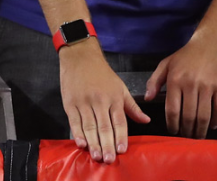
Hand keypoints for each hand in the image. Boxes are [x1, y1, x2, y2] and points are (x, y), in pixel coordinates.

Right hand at [60, 41, 149, 162]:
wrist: (81, 56)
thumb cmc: (101, 73)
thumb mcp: (120, 87)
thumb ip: (132, 106)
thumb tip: (146, 120)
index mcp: (114, 97)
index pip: (119, 120)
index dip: (121, 136)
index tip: (122, 149)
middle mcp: (100, 101)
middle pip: (104, 126)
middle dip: (107, 144)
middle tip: (109, 159)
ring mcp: (84, 102)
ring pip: (90, 126)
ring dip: (93, 142)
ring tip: (97, 156)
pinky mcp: (70, 103)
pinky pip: (74, 121)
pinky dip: (78, 133)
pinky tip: (81, 144)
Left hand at [144, 31, 216, 137]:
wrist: (210, 42)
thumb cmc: (186, 55)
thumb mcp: (166, 64)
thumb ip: (154, 81)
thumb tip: (147, 99)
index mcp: (175, 80)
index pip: (172, 110)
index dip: (172, 125)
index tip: (173, 131)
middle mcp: (191, 84)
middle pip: (188, 116)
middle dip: (186, 131)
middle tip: (186, 136)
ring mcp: (208, 86)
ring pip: (204, 116)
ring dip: (200, 130)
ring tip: (198, 135)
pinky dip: (216, 120)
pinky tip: (212, 125)